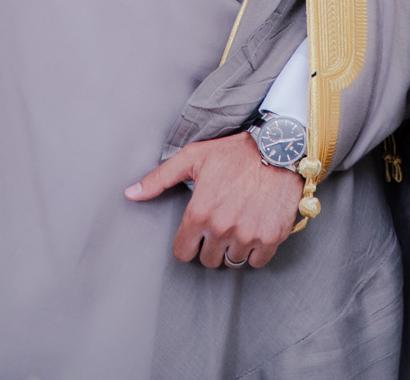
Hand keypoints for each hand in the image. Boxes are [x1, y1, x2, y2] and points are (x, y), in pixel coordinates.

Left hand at [125, 130, 303, 268]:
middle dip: (212, 245)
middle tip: (221, 224)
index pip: (183, 253)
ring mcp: (248, 235)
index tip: (197, 232)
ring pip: (232, 261)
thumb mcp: (193, 157)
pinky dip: (256, 251)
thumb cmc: (235, 152)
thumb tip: (130, 194)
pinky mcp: (271, 237)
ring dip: (234, 248)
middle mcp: (221, 228)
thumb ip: (159, 178)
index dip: (189, 243)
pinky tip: (255, 230)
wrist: (279, 148)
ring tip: (239, 224)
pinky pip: (257, 262)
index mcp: (199, 213)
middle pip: (208, 260)